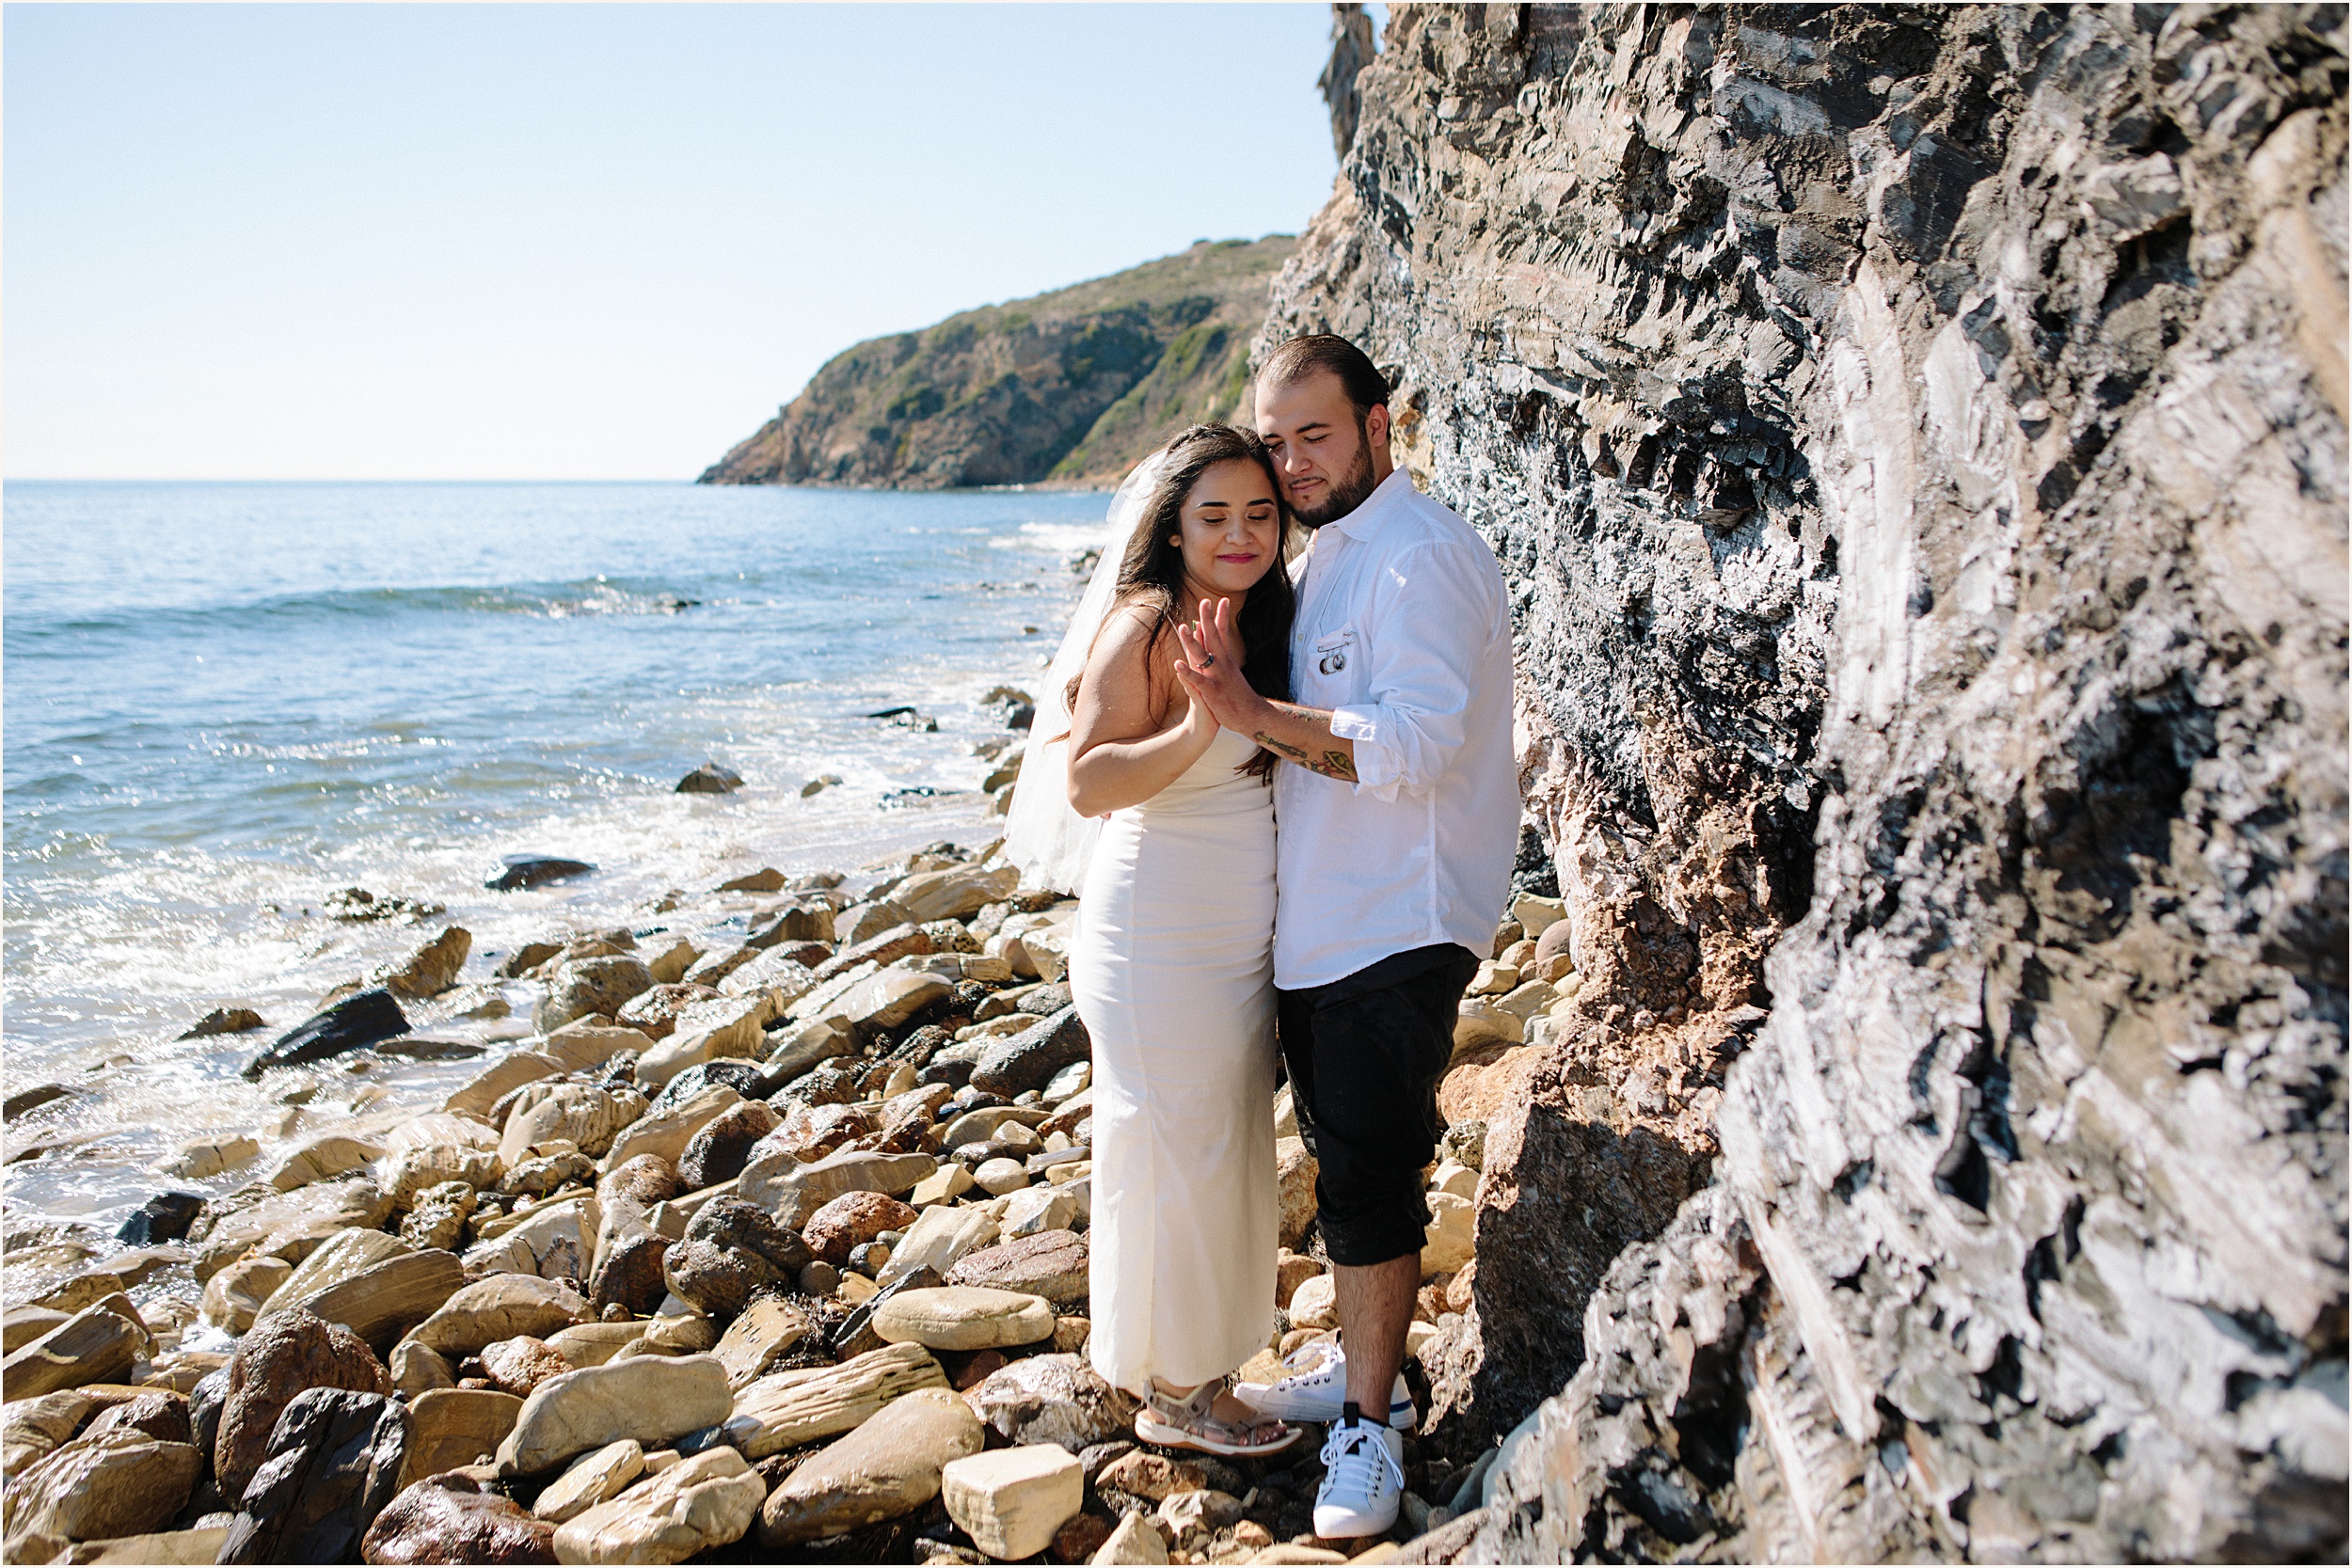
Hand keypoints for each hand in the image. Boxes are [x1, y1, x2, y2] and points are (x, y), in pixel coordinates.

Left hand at [1172, 597, 1259, 731]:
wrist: (1252, 717)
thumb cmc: (1238, 696)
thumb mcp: (1230, 673)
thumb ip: (1221, 658)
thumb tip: (1216, 648)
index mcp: (1226, 660)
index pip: (1223, 634)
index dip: (1221, 616)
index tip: (1221, 599)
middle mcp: (1223, 665)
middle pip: (1214, 637)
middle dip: (1209, 619)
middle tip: (1204, 601)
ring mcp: (1218, 677)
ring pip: (1203, 656)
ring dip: (1192, 642)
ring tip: (1182, 628)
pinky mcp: (1213, 692)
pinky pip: (1198, 681)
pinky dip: (1188, 673)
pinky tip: (1178, 665)